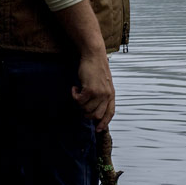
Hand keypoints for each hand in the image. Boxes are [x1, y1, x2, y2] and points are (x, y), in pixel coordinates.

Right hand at [53, 0, 116, 131]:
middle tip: (80, 105)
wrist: (94, 55)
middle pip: (96, 115)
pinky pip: (79, 100)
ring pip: (86, 109)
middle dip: (86, 114)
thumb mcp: (103, 83)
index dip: (104, 123)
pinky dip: (74, 96)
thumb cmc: (96, 68)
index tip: (98, 129)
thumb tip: (93, 108)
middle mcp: (107, 95)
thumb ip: (101, 95)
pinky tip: (74, 88)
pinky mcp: (90, 89)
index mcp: (111, 95)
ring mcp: (99, 93)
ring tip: (78, 92)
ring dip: (79, 103)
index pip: (110, 113)